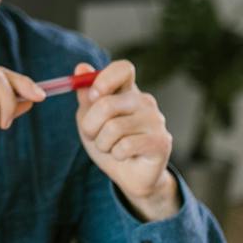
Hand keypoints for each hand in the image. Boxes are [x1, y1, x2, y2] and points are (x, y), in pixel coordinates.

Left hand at [74, 60, 179, 219]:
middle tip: (92, 135)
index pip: (123, 69)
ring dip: (102, 143)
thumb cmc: (108, 143)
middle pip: (107, 103)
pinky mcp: (161, 141)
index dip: (104, 79)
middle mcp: (145, 102)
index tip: (92, 96)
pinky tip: (123, 156)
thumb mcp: (90, 119)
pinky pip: (125, 146)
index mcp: (128, 91)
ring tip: (110, 147)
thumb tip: (81, 67)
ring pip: (113, 127)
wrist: (128, 176)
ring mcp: (156, 121)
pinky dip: (116, 154)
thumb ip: (86, 96)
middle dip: (90, 124)